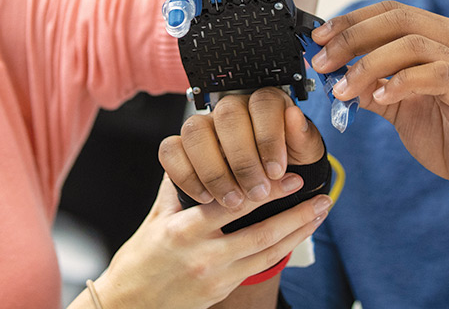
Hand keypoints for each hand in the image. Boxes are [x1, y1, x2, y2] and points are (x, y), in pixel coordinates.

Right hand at [80, 175, 330, 308]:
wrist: (128, 304)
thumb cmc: (137, 261)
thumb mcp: (153, 219)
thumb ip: (176, 188)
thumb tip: (186, 155)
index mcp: (184, 231)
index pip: (233, 205)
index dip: (265, 191)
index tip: (291, 178)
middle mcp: (204, 255)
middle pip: (261, 234)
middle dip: (295, 215)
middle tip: (320, 198)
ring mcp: (216, 277)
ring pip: (267, 253)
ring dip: (297, 233)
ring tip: (318, 215)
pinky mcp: (222, 290)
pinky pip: (259, 267)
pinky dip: (281, 251)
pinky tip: (296, 238)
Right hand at [159, 88, 325, 208]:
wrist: (266, 190)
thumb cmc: (286, 168)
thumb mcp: (304, 157)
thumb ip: (302, 139)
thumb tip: (294, 117)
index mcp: (264, 104)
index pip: (262, 102)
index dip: (269, 137)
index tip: (277, 171)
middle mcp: (231, 110)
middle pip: (228, 116)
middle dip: (244, 160)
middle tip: (257, 192)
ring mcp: (203, 126)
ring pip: (195, 131)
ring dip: (215, 171)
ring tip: (234, 201)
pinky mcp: (181, 147)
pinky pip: (170, 150)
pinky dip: (187, 176)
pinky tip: (207, 197)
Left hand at [312, 0, 448, 215]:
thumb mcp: (401, 107)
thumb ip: (373, 86)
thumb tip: (334, 74)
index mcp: (441, 36)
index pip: (391, 12)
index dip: (352, 21)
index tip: (319, 39)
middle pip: (399, 19)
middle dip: (353, 38)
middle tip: (323, 61)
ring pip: (412, 44)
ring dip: (369, 63)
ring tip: (343, 87)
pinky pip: (435, 75)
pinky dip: (402, 82)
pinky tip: (380, 97)